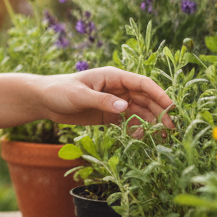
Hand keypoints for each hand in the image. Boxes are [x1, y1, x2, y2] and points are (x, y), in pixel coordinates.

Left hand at [39, 66, 175, 129]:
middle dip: (159, 112)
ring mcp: (114, 101)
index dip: (159, 94)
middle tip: (171, 128)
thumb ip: (102, 101)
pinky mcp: (108, 115)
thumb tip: (125, 107)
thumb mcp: (80, 95)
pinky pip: (127, 121)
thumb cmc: (60, 91)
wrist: (44, 100)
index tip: (172, 108)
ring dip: (150, 123)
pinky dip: (136, 129)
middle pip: (145, 99)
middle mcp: (118, 88)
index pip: (143, 84)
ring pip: (139, 111)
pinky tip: (140, 140)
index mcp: (114, 76)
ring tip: (161, 137)